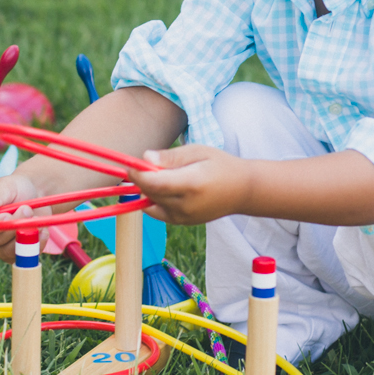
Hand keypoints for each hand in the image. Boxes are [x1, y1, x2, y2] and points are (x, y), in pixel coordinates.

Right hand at [0, 172, 44, 261]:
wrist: (33, 195)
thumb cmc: (15, 188)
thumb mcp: (6, 186)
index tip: (7, 215)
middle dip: (14, 226)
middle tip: (27, 209)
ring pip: (10, 251)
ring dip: (25, 235)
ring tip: (35, 218)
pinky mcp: (14, 254)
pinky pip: (24, 256)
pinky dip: (36, 244)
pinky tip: (42, 231)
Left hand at [129, 144, 253, 224]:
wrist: (242, 191)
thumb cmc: (220, 165)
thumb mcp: (198, 151)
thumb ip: (170, 157)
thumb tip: (144, 158)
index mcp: (191, 184)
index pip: (153, 183)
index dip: (137, 174)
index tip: (131, 164)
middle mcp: (185, 205)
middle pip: (149, 193)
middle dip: (141, 179)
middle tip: (146, 164)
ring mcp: (183, 217)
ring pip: (150, 203)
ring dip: (148, 189)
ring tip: (163, 175)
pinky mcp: (181, 222)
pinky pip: (157, 211)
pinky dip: (154, 199)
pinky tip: (166, 188)